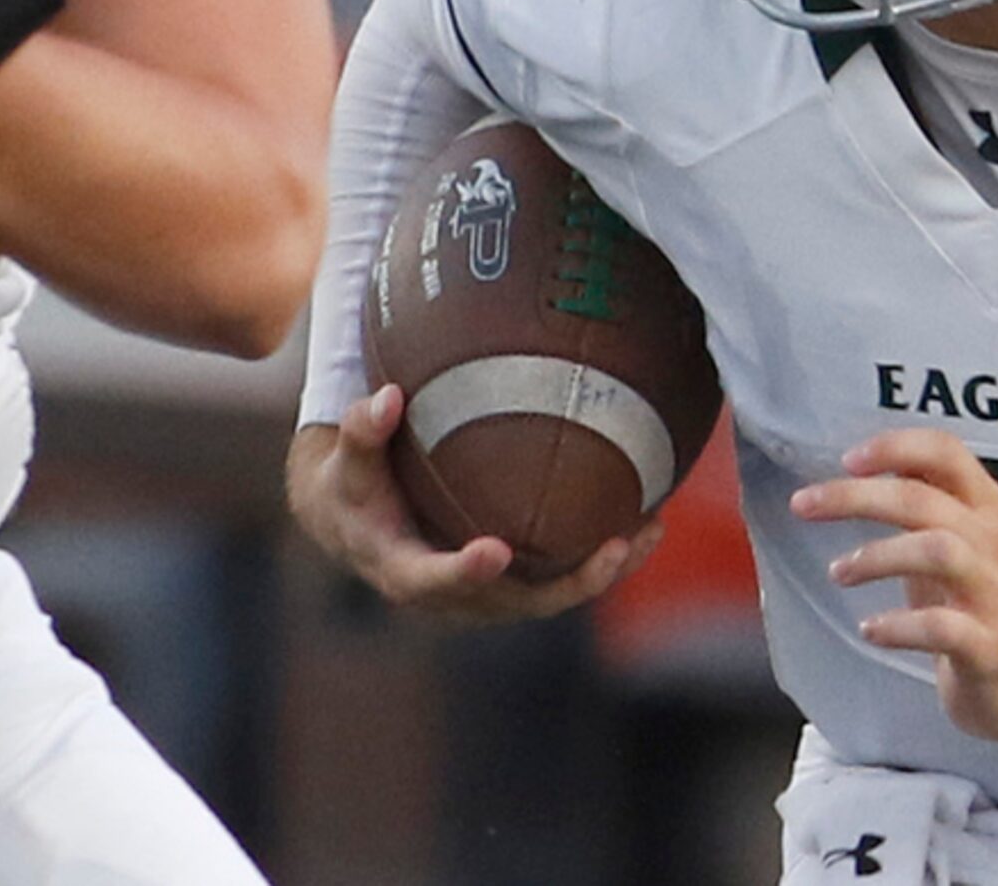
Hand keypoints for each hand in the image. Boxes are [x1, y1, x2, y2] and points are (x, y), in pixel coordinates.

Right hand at [286, 384, 660, 626]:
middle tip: (615, 548)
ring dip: (602, 571)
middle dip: (570, 583)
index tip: (496, 551)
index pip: (434, 580)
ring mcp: (486, 597)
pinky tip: (646, 520)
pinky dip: (600, 558)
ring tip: (651, 530)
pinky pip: (559, 578)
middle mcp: (452, 597)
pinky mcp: (510, 585)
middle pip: (517, 601)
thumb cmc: (351, 483)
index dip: (465, 571)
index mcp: (404, 571)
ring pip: (551, 595)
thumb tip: (388, 397)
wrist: (356, 525)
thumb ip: (363, 430)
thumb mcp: (346, 460)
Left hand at [793, 427, 997, 747]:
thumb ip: (917, 499)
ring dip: (877, 556)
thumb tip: (861, 462)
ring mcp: (995, 595)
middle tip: (806, 505)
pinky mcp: (990, 648)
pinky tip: (870, 629)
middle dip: (856, 497)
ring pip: (939, 551)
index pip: (945, 452)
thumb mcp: (951, 538)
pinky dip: (900, 625)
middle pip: (923, 499)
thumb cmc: (974, 600)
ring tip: (838, 571)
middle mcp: (994, 542)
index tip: (847, 459)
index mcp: (985, 506)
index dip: (894, 447)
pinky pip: (945, 627)